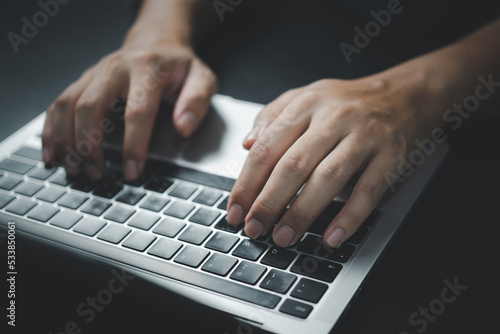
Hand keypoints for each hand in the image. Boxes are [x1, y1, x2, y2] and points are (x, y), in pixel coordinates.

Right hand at [41, 37, 216, 180]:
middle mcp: (115, 68)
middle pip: (90, 106)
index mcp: (147, 68)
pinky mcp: (83, 81)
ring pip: (67, 104)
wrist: (156, 43)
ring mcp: (94, 74)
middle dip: (89, 144)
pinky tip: (53, 153)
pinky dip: (52, 130)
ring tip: (73, 169)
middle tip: (96, 173)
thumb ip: (197, 101)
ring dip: (66, 140)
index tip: (133, 170)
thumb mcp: (202, 78)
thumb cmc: (179, 66)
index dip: (134, 144)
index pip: (137, 110)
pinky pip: (58, 104)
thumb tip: (183, 127)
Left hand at [227, 76, 432, 247]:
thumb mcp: (305, 97)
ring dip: (301, 212)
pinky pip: (368, 191)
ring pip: (326, 178)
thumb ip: (272, 116)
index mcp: (306, 105)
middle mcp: (332, 118)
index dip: (247, 182)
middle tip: (254, 228)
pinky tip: (331, 237)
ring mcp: (363, 137)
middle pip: (293, 165)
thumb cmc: (347, 101)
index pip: (267, 147)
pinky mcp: (389, 156)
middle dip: (268, 202)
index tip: (236, 210)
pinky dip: (349, 217)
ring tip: (284, 236)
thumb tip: (247, 144)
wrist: (404, 95)